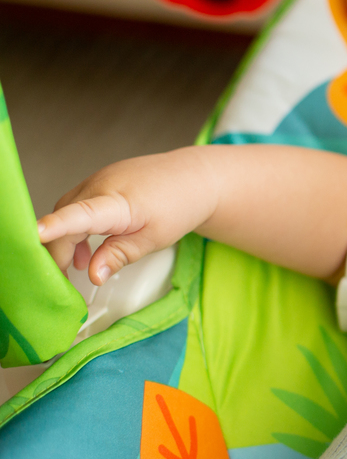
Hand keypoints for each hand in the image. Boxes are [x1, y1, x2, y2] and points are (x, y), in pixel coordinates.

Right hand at [37, 147, 216, 285]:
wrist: (197, 178)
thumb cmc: (181, 206)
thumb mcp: (154, 239)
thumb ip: (120, 255)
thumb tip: (93, 275)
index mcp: (118, 202)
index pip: (80, 215)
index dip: (56, 226)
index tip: (37, 236)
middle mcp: (101, 185)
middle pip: (65, 220)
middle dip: (58, 251)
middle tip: (65, 281)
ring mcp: (98, 179)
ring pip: (66, 212)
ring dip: (66, 240)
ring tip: (77, 266)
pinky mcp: (100, 180)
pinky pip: (77, 204)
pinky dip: (76, 226)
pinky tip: (86, 249)